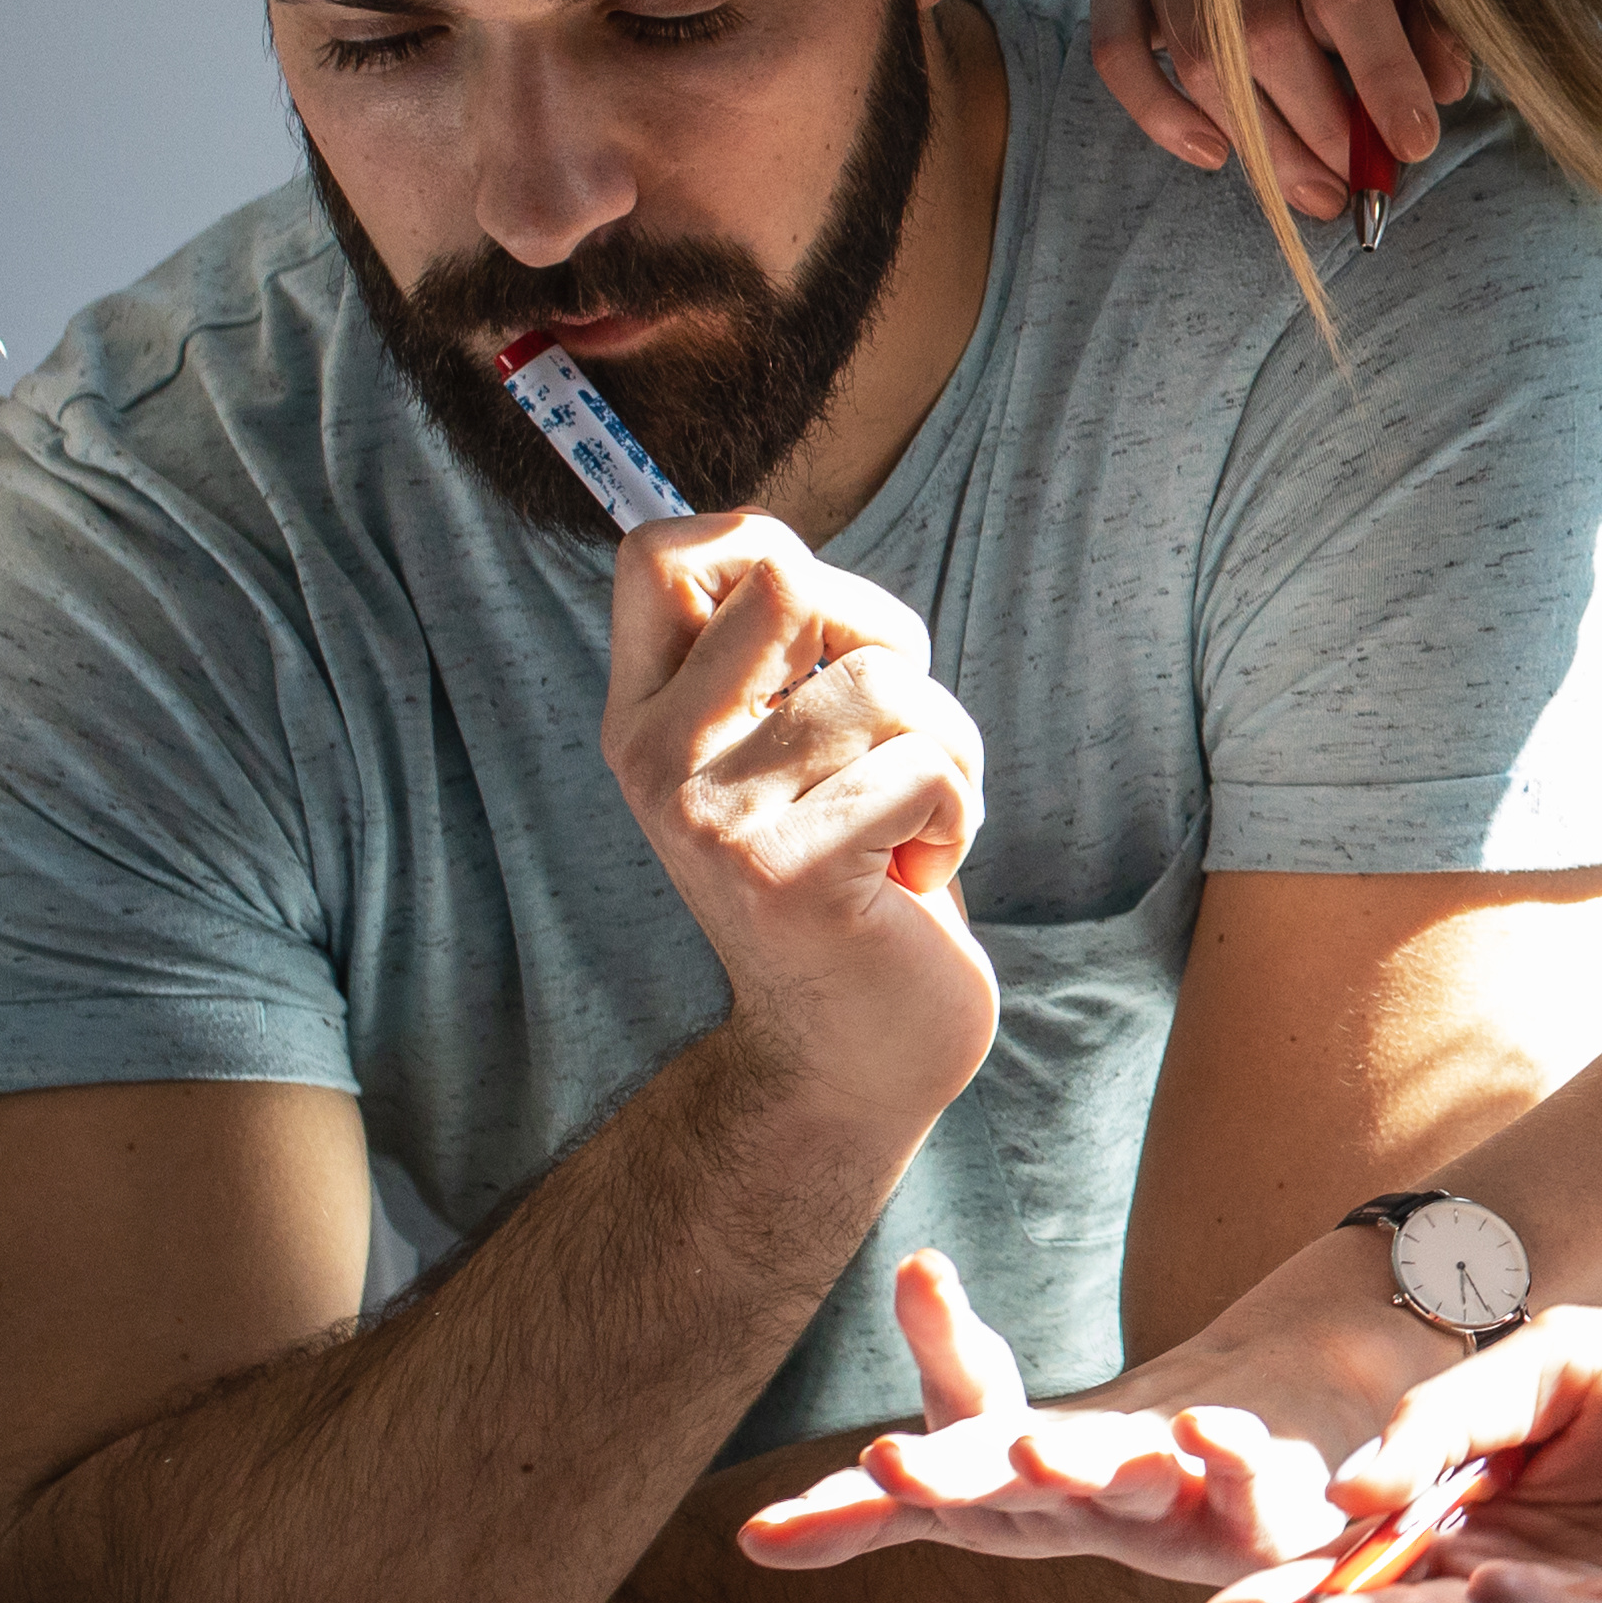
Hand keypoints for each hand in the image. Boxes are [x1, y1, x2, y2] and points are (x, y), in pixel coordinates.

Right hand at [601, 513, 996, 1139]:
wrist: (853, 1054)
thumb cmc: (852, 875)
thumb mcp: (786, 753)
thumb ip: (770, 661)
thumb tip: (775, 548)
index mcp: (643, 718)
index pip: (657, 554)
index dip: (765, 550)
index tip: (824, 635)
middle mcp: (656, 760)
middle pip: (786, 579)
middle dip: (887, 636)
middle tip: (894, 731)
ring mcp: (714, 818)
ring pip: (884, 682)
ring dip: (948, 749)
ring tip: (913, 827)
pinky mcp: (790, 873)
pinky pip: (927, 768)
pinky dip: (958, 815)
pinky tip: (916, 877)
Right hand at [737, 1248, 1360, 1585]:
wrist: (1276, 1453)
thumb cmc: (1117, 1452)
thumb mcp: (1010, 1419)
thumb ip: (938, 1354)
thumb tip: (857, 1305)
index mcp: (1011, 1489)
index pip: (928, 1470)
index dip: (855, 1504)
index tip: (773, 1520)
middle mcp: (1077, 1507)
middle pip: (1003, 1490)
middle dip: (946, 1481)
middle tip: (885, 1464)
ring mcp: (1169, 1506)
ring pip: (1116, 1487)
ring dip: (1073, 1472)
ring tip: (1032, 1448)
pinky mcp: (1256, 1505)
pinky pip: (1238, 1474)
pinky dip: (1218, 1454)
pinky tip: (1198, 1426)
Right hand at [1082, 0, 1468, 223]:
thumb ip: (1426, 17)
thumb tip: (1444, 87)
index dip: (1382, 68)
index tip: (1415, 142)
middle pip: (1265, 30)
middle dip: (1320, 123)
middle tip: (1360, 181)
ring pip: (1200, 59)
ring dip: (1262, 143)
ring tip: (1316, 193)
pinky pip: (1116, 56)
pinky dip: (1160, 115)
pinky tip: (1215, 156)